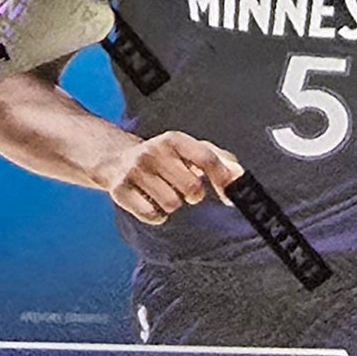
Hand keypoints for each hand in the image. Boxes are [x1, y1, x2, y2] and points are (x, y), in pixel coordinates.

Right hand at [94, 131, 244, 225]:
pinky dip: (156, 215)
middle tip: (182, 187)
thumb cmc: (163, 158)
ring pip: (172, 204)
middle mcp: (153, 152)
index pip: (206, 158)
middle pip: (192, 188)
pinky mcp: (121, 191)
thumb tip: (240, 177)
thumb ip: (219, 160)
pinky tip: (150, 201)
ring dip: (173, 204)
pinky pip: (153, 216)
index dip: (222, 178)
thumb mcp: (189, 150)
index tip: (229, 195)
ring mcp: (135, 171)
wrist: (116, 160)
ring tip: (164, 192)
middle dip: (192, 194)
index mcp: (174, 139)